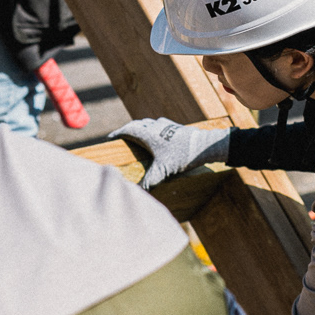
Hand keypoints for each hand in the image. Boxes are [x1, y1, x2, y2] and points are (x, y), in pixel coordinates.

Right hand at [110, 118, 229, 189]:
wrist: (204, 145)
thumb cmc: (182, 156)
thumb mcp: (164, 170)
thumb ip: (150, 181)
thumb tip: (139, 191)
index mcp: (149, 134)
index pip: (129, 129)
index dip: (118, 133)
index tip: (110, 137)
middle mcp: (156, 126)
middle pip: (138, 124)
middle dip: (128, 130)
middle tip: (122, 137)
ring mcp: (167, 125)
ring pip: (149, 123)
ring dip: (141, 128)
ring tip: (138, 136)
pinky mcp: (176, 127)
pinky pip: (159, 125)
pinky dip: (153, 129)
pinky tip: (157, 137)